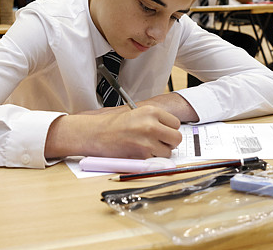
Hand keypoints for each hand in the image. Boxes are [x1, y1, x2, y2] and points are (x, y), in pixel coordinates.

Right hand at [45, 106, 182, 158]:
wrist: (96, 133)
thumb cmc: (113, 124)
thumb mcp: (137, 113)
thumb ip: (155, 120)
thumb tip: (170, 130)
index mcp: (152, 111)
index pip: (175, 123)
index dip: (169, 130)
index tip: (163, 133)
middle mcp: (152, 124)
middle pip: (176, 138)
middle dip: (169, 143)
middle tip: (159, 143)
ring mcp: (148, 140)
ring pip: (168, 152)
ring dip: (160, 153)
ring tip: (145, 147)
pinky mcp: (142, 154)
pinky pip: (156, 160)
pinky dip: (150, 159)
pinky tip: (138, 152)